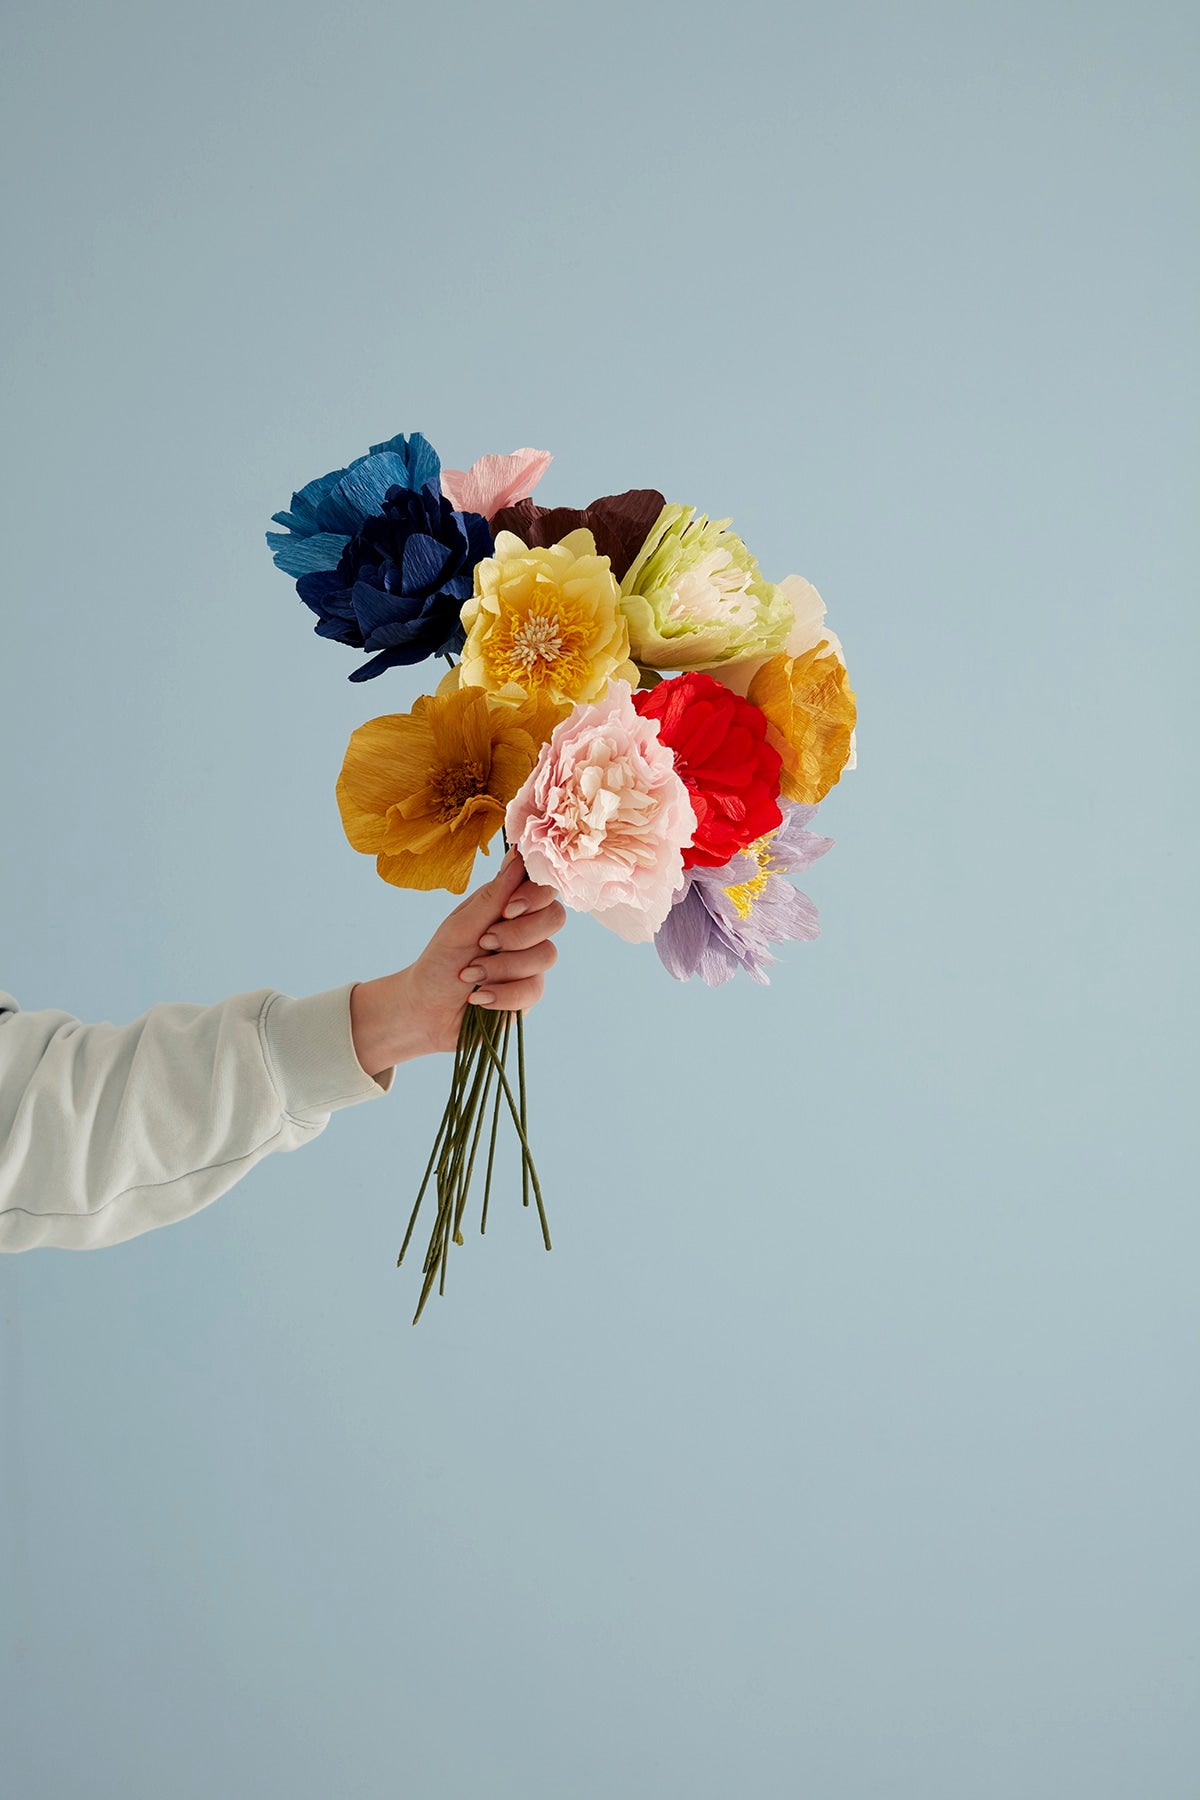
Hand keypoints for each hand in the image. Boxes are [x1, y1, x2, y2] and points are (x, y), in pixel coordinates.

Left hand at [348, 849, 565, 1075]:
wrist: (426, 1013)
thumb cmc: (438, 963)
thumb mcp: (460, 927)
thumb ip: (493, 896)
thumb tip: (518, 854)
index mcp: (507, 906)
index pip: (544, 887)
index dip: (534, 896)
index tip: (508, 910)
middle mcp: (525, 930)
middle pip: (555, 918)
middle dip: (519, 933)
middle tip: (485, 942)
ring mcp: (530, 963)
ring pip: (546, 955)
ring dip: (502, 967)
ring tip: (470, 975)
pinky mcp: (530, 993)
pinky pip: (534, 989)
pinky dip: (502, 994)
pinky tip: (479, 998)